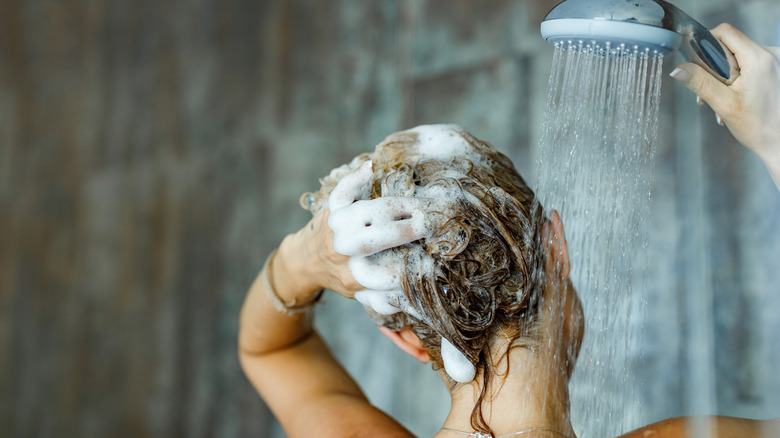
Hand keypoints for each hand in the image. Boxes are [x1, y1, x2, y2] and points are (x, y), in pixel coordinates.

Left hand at [277, 160, 431, 301]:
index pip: (391, 273)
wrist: (305, 262)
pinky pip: (342, 191)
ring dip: (393, 207)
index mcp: (355, 277)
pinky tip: (371, 169)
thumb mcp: (365, 295)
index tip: (433, 257)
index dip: (415, 265)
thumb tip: (420, 308)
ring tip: (415, 208)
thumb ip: (390, 300)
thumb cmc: (344, 276)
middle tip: (428, 225)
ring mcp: (336, 228)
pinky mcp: (331, 209)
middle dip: (405, 230)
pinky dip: (355, 178)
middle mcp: (343, 253)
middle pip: (375, 239)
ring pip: (365, 212)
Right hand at [669, 23, 779, 165]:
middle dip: (714, 69)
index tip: (698, 64)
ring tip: (720, 102)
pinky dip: (735, 81)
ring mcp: (773, 62)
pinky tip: (731, 100)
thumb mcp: (724, 104)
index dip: (706, 43)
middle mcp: (770, 54)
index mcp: (759, 58)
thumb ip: (700, 82)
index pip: (725, 32)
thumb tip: (678, 69)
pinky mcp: (773, 70)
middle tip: (710, 93)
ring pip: (737, 57)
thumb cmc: (759, 127)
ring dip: (723, 78)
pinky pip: (747, 66)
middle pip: (730, 46)